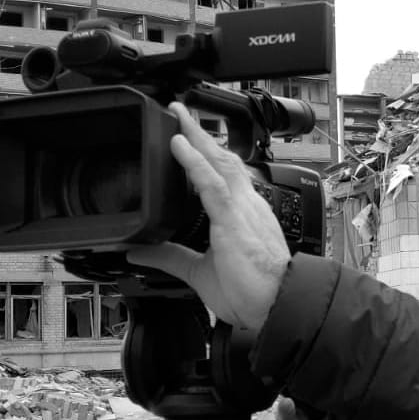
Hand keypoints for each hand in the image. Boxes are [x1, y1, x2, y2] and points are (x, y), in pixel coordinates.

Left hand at [125, 102, 289, 331]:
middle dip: (202, 134)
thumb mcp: (199, 271)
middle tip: (180, 111)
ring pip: (219, 162)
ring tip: (177, 117)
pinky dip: (194, 162)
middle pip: (224, 159)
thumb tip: (140, 250)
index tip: (191, 138)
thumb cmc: (253, 293)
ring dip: (197, 137)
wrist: (278, 308)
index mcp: (242, 216)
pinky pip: (212, 183)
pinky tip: (178, 145)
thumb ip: (170, 257)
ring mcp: (242, 210)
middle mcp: (246, 206)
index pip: (224, 175)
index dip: (208, 154)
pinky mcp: (233, 221)